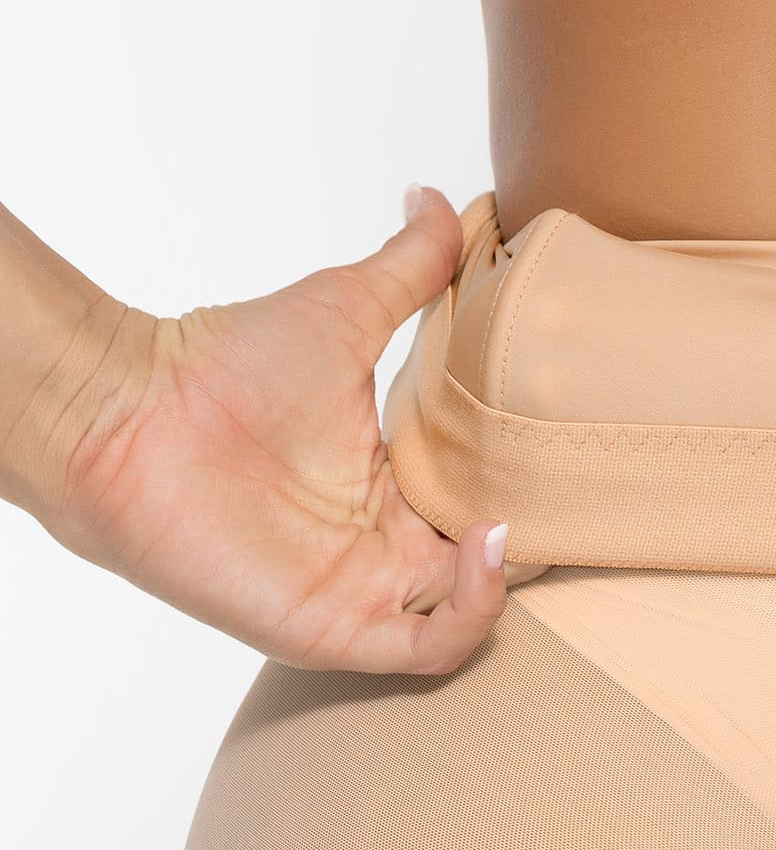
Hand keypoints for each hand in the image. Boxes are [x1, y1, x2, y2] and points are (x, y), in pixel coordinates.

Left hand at [46, 187, 533, 673]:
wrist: (131, 411)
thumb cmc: (221, 363)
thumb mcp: (345, 307)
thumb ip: (408, 266)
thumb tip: (443, 200)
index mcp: (396, 484)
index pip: (492, 503)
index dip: (537, 486)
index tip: (571, 444)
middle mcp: (384, 544)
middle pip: (493, 567)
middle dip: (539, 539)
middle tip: (565, 493)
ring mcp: (363, 590)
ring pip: (471, 617)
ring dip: (509, 578)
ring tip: (512, 519)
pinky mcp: (335, 626)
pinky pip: (428, 649)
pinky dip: (471, 610)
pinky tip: (485, 546)